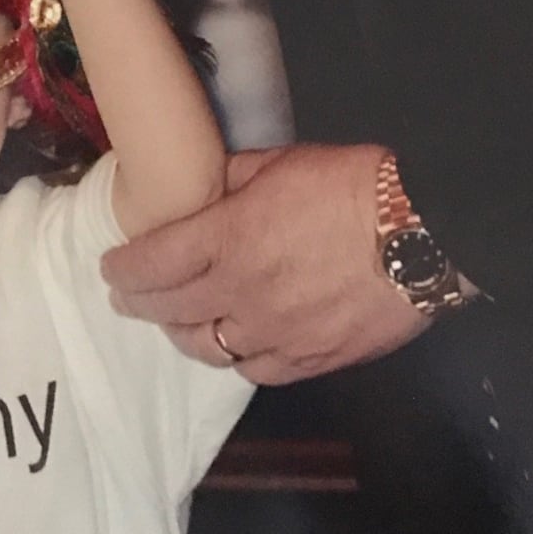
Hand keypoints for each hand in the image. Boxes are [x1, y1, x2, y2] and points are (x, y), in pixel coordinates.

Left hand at [101, 142, 432, 384]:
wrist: (421, 234)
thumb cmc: (350, 185)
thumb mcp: (279, 162)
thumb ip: (232, 178)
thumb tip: (204, 185)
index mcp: (227, 238)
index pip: (153, 264)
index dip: (124, 272)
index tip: (111, 271)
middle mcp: (241, 292)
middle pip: (172, 311)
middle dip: (142, 305)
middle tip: (129, 300)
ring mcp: (276, 333)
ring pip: (210, 349)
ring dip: (185, 335)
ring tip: (179, 323)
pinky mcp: (312, 359)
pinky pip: (257, 371)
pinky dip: (237, 359)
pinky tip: (234, 347)